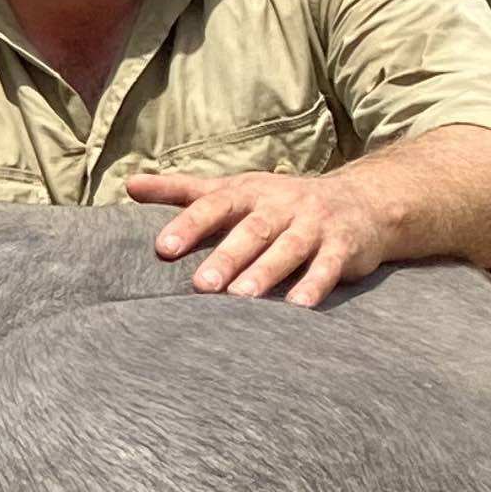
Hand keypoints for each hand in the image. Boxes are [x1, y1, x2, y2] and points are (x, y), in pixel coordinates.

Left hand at [126, 166, 387, 306]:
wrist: (361, 201)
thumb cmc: (280, 202)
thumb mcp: (232, 189)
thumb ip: (181, 191)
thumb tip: (129, 184)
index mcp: (249, 192)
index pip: (215, 205)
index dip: (190, 225)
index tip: (162, 248)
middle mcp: (282, 205)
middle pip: (253, 230)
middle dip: (227, 257)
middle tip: (200, 286)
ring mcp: (314, 225)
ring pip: (289, 248)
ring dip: (266, 272)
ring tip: (242, 298)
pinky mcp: (343, 247)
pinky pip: (329, 267)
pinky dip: (315, 284)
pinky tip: (298, 306)